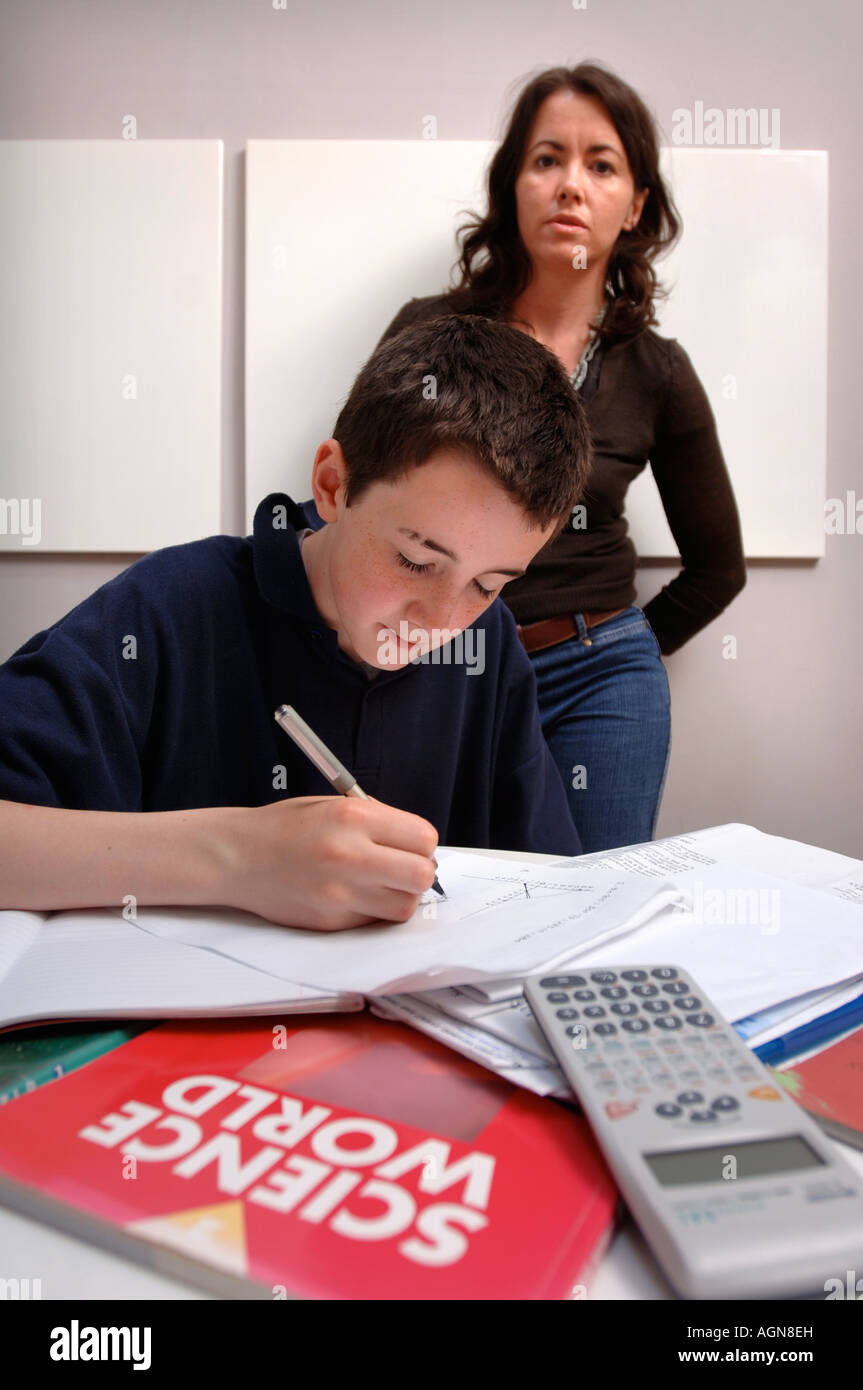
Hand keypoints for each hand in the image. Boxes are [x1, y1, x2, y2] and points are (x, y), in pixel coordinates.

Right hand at [211, 795, 439, 930]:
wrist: (238, 856)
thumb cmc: (286, 827)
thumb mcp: (334, 805)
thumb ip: (378, 821)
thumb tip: (418, 844)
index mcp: (353, 817)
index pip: (423, 838)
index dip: (422, 844)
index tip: (412, 845)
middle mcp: (349, 855)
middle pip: (421, 876)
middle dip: (420, 873)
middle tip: (403, 868)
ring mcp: (339, 893)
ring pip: (404, 906)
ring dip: (400, 896)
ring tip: (380, 884)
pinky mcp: (330, 921)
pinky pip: (373, 920)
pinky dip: (372, 911)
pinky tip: (353, 894)